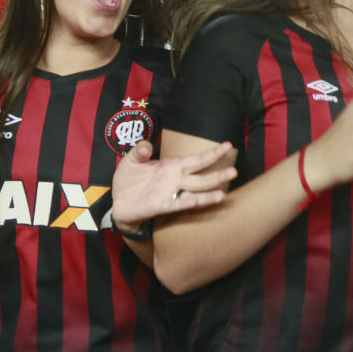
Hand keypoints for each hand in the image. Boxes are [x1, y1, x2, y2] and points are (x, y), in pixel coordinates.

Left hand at [111, 140, 237, 228]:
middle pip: (201, 176)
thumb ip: (140, 151)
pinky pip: (176, 204)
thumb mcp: (131, 160)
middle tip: (234, 171)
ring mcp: (170, 193)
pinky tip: (196, 201)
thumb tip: (147, 146)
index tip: (228, 145)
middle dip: (217, 174)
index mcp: (172, 166)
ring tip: (223, 195)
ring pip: (193, 193)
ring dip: (208, 194)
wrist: (118, 201)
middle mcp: (176, 180)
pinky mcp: (160, 205)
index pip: (197, 159)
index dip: (212, 153)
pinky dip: (186, 202)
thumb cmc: (128, 180)